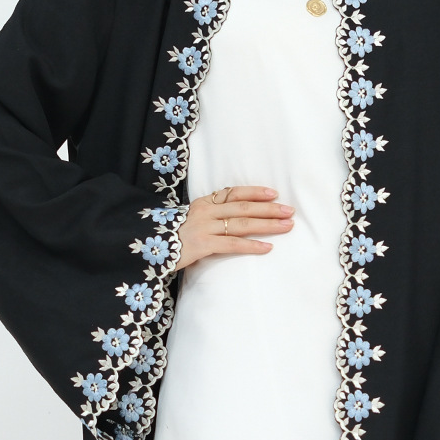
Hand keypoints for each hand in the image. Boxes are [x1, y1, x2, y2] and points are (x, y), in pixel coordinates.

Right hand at [176, 185, 294, 270]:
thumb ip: (212, 214)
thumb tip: (238, 215)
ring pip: (241, 224)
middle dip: (269, 209)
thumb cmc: (174, 236)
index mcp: (204, 202)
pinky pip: (232, 244)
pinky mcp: (202, 245)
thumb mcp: (193, 219)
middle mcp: (205, 211)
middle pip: (243, 207)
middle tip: (289, 211)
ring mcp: (204, 227)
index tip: (273, 193)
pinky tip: (267, 248)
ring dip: (267, 225)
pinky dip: (251, 246)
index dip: (255, 192)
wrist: (149, 247)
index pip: (234, 192)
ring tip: (286, 226)